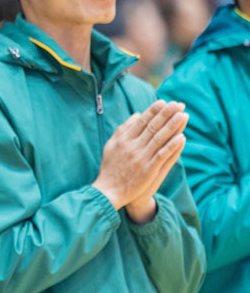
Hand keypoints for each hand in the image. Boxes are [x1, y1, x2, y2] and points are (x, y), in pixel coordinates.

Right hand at [92, 100, 187, 221]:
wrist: (108, 191)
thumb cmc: (110, 168)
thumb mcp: (111, 145)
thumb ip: (123, 129)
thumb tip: (136, 115)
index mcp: (123, 139)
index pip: (141, 121)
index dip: (153, 111)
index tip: (163, 102)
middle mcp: (132, 146)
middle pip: (152, 127)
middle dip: (166, 114)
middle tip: (177, 104)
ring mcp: (141, 158)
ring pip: (159, 138)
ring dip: (173, 126)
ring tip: (183, 115)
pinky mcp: (148, 170)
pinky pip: (162, 155)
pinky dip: (172, 146)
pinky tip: (182, 137)